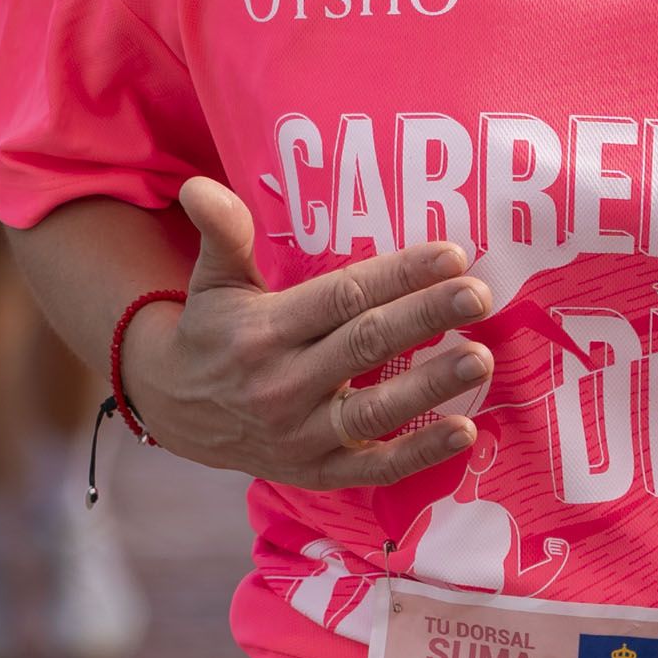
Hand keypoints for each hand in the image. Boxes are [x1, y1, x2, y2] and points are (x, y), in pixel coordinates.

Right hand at [119, 175, 496, 490]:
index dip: (396, 275)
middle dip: (426, 317)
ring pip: (374, 410)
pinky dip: (419, 454)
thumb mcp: (212, 279)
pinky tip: (465, 430)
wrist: (177, 411)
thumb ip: (222, 232)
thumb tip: (198, 185)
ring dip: (431, 385)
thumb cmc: (210, 332)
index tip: (450, 254)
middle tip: (479, 294)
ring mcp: (301, 434)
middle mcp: (282, 384)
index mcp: (264, 330)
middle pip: (365, 344)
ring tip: (480, 357)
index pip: (340, 297)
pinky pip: (373, 468)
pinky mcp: (316, 471)